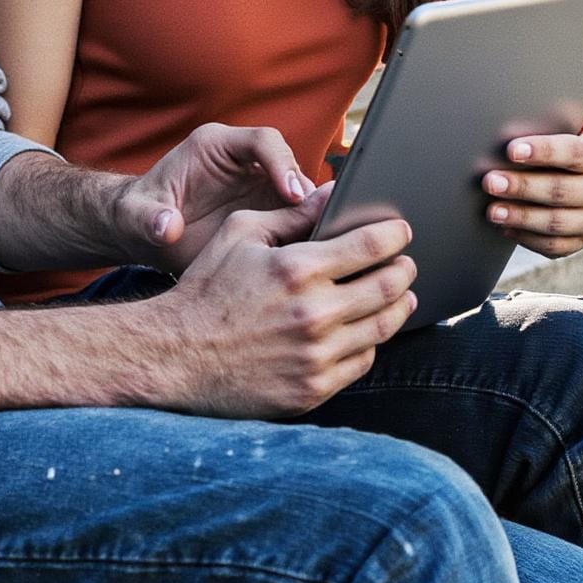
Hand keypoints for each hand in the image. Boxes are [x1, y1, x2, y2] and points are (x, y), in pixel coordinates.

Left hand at [117, 122, 315, 271]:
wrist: (144, 232)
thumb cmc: (140, 215)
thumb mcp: (137, 216)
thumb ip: (150, 219)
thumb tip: (168, 228)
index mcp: (215, 145)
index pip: (263, 140)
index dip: (281, 163)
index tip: (293, 194)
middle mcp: (243, 161)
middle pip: (291, 165)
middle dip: (306, 191)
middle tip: (320, 219)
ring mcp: (257, 185)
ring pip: (300, 192)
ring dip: (312, 213)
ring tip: (322, 237)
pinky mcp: (264, 211)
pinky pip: (295, 217)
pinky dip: (306, 230)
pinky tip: (312, 252)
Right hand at [151, 199, 416, 416]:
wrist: (175, 355)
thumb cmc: (206, 289)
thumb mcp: (240, 234)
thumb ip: (291, 214)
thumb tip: (330, 193)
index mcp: (297, 269)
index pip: (370, 246)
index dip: (395, 235)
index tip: (402, 231)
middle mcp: (313, 313)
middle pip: (388, 287)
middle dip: (405, 269)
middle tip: (407, 262)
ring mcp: (316, 355)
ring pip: (383, 327)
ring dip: (399, 306)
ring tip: (401, 295)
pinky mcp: (313, 388)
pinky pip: (362, 362)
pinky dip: (371, 342)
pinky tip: (367, 329)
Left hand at [479, 104, 582, 259]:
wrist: (561, 175)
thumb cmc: (554, 144)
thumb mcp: (565, 125)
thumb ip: (572, 114)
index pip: (577, 152)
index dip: (545, 151)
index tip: (512, 150)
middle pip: (563, 190)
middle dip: (523, 186)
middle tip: (490, 181)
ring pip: (557, 222)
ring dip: (521, 215)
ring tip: (492, 210)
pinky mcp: (581, 242)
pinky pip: (554, 246)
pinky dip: (527, 236)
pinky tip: (505, 226)